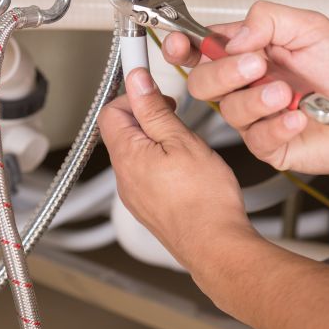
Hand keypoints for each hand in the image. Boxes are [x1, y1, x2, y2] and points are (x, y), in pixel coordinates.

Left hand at [98, 68, 253, 273]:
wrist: (216, 246)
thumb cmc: (204, 201)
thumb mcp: (182, 141)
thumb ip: (155, 110)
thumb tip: (137, 83)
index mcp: (127, 155)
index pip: (111, 111)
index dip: (133, 95)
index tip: (154, 88)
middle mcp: (124, 177)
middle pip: (123, 132)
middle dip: (147, 117)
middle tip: (175, 116)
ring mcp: (135, 195)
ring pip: (137, 154)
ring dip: (156, 140)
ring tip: (185, 145)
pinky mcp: (148, 207)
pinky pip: (147, 175)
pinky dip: (161, 163)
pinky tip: (186, 169)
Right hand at [162, 1, 328, 173]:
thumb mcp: (310, 27)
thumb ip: (268, 20)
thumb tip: (233, 38)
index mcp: (249, 52)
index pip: (202, 48)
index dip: (183, 46)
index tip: (181, 44)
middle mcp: (245, 86)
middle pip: (201, 82)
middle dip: (224, 73)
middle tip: (257, 65)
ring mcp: (254, 117)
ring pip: (227, 111)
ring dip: (257, 99)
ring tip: (288, 93)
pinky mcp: (268, 145)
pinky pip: (255, 139)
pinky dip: (276, 126)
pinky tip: (298, 118)